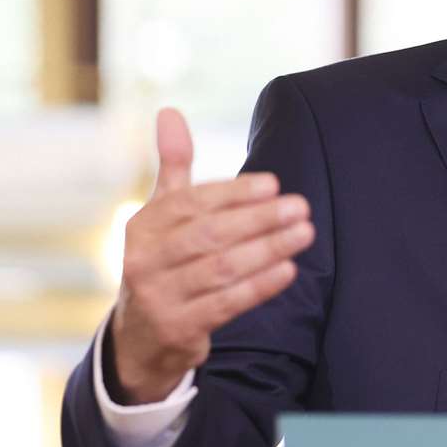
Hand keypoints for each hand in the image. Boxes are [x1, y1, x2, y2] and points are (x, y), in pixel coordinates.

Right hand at [109, 107, 313, 403]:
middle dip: (259, 219)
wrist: (141, 335)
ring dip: (268, 249)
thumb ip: (172, 164)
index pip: (192, 203)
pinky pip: (226, 303)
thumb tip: (169, 111)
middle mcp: (144, 260)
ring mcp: (159, 297)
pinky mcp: (179, 328)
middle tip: (301, 207)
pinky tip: (289, 270)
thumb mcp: (162, 213)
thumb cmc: (164, 259)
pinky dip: (260, 286)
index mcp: (143, 225)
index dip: (234, 193)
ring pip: (221, 269)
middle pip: (209, 235)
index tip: (274, 184)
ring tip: (304, 233)